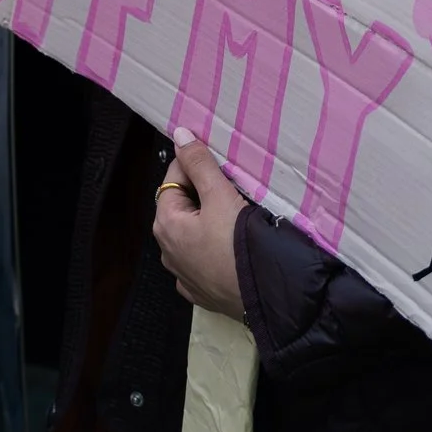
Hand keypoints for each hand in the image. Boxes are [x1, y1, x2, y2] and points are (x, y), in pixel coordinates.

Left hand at [153, 134, 248, 319]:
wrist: (265, 296)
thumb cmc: (239, 245)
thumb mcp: (220, 196)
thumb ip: (200, 164)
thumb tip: (181, 135)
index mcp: (166, 224)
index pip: (174, 178)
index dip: (195, 163)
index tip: (219, 158)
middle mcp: (168, 251)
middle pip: (183, 205)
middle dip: (204, 190)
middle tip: (233, 183)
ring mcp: (184, 274)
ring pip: (194, 232)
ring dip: (210, 218)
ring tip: (238, 210)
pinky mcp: (203, 290)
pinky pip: (205, 257)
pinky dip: (215, 245)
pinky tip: (234, 242)